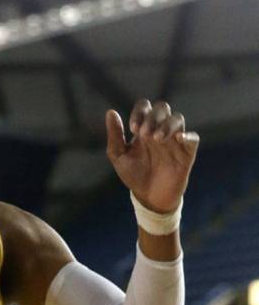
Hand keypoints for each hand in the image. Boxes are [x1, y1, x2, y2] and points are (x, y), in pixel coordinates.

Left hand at [106, 99, 199, 214]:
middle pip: (163, 108)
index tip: (133, 128)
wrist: (149, 197)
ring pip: (177, 119)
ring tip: (156, 139)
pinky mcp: (187, 152)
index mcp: (144, 128)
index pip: (145, 107)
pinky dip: (187, 135)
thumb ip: (115, 135)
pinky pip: (193, 137)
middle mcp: (160, 130)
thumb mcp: (119, 156)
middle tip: (143, 134)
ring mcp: (174, 140)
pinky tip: (178, 139)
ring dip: (166, 125)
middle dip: (152, 117)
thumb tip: (111, 112)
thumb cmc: (134, 175)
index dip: (140, 112)